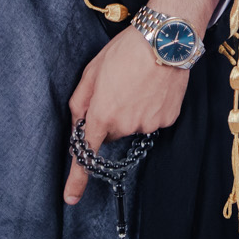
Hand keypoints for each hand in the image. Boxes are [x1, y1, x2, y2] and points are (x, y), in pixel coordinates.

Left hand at [63, 0, 224, 205]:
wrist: (166, 39)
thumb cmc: (125, 50)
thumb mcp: (92, 71)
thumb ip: (80, 102)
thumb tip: (78, 125)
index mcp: (102, 113)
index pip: (85, 153)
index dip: (76, 178)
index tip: (70, 198)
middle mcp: (126, 125)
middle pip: (111, 133)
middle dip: (108, 118)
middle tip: (116, 89)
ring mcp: (149, 124)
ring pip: (132, 127)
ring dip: (131, 111)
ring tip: (137, 83)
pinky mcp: (168, 119)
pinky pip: (152, 121)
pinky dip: (150, 108)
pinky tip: (153, 87)